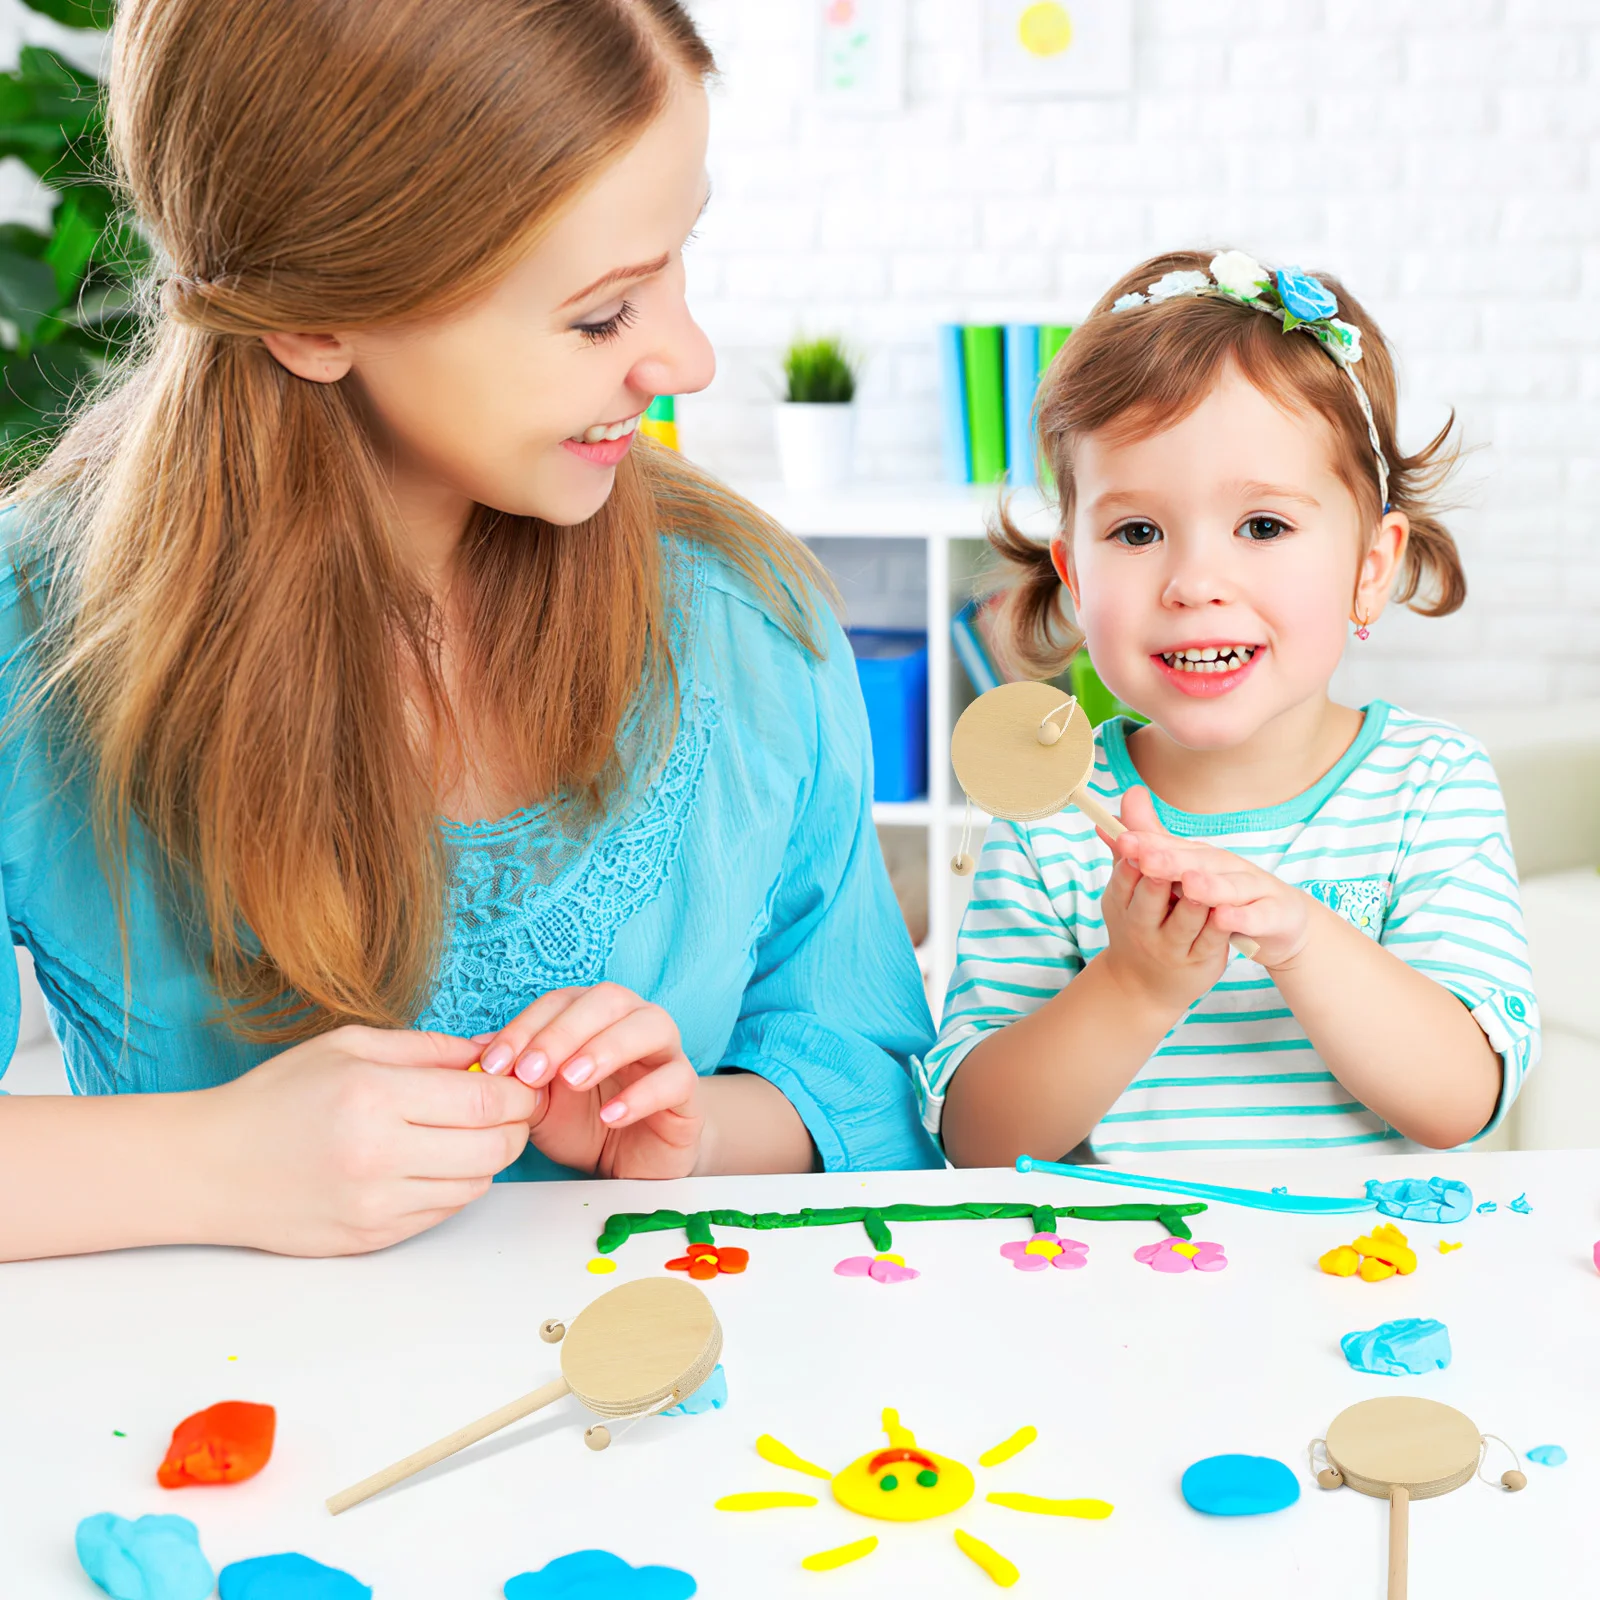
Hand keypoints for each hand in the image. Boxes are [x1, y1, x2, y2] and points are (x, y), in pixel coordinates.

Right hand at [209, 1026, 536, 1255]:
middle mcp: (379, 1155)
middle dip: (514, 1126)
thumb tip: (493, 1051)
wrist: (210, 1168)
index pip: (485, 1100)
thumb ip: (428, 1049)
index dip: (518, 1093)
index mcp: (375, 1096)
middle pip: (493, 1148)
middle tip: (506, 1109)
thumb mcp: (350, 1047)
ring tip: (466, 1134)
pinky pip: (443, 1212)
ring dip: (487, 1159)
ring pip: (476, 1185)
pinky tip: (433, 1163)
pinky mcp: (371, 1239)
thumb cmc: (278, 1097)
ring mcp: (375, 1205)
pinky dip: (454, 1187)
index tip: (521, 1084)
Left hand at [473, 984, 701, 1179]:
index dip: (525, 1027)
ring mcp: (666, 1053)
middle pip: (608, 1000)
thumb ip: (517, 1077)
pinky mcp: (688, 1091)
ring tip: (572, 1080)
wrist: (633, 1161)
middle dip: (564, 1032)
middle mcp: (633, 1021)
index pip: (560, 1002)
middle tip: (530, 1072)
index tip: (492, 1065)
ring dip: (607, 1047)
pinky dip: (642, 1095)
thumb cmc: (585, 1121)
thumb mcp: (540, 1103)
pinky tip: (612, 1115)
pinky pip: (675, 1079)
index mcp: (595, 1015)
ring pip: (651, 1025)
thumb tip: (474, 1053)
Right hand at [1098, 833, 1229, 1019]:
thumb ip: (1136, 837)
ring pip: (1184, 920)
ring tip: (1197, 882)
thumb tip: (1132, 793)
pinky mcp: (1199, 960)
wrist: (1145, 984)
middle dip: (1156, 880)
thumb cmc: (1140, 920)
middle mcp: (1142, 926)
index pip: (1124, 878)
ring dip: (1193, 901)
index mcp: (1122, 903)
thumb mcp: (1131, 883)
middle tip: (1160, 862)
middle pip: (1150, 898)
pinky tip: (1226, 911)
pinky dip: (1218, 926)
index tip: (1133, 842)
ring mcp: (1171, 946)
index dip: (1130, 860)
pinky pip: (1211, 941)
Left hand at [1113, 787, 1311, 969]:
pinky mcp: (1274, 913)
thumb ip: (1151, 850)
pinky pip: (1257, 916)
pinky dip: (1242, 917)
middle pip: (1199, 861)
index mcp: (1200, 856)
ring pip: (1231, 886)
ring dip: (1211, 885)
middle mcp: (1226, 865)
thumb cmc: (1223, 894)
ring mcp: (1253, 888)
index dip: (1148, 843)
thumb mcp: (1186, 874)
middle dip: (1173, 860)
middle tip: (1148, 860)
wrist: (1278, 921)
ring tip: (1190, 884)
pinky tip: (1225, 917)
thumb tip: (1109, 825)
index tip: (1122, 841)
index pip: (1172, 846)